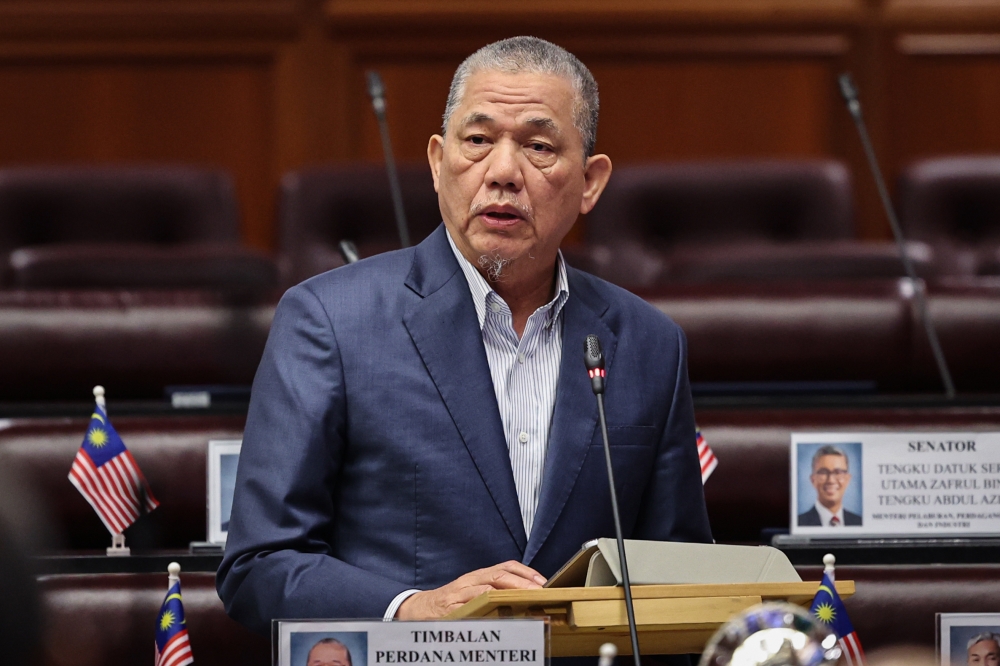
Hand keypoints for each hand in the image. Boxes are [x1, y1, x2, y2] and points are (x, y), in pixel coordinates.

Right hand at [396, 561, 546, 619]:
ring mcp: (460, 594)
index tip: (543, 582)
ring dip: (509, 593)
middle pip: (500, 576)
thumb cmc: (451, 602)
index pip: (506, 566)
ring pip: (487, 589)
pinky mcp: (450, 608)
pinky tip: (498, 612)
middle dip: (522, 583)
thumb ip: (493, 591)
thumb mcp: (473, 592)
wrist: (419, 609)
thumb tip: (524, 596)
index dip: (526, 572)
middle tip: (540, 592)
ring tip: (526, 600)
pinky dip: (484, 607)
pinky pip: (470, 606)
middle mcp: (470, 581)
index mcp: (478, 576)